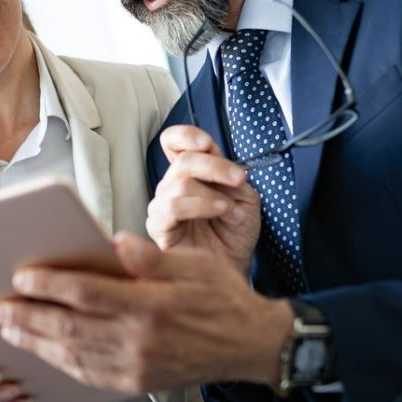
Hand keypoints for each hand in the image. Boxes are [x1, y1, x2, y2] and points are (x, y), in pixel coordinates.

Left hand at [0, 232, 293, 394]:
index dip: (49, 285)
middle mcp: (140, 340)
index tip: (21, 276)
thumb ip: (149, 257)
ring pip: (72, 355)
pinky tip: (44, 352)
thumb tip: (113, 243)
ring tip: (9, 330)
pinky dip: (60, 364)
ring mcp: (137, 367)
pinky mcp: (137, 383)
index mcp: (151, 305)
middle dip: (28, 317)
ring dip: (36, 343)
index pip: (86, 293)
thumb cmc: (221, 297)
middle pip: (69, 328)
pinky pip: (88, 375)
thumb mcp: (192, 264)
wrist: (250, 345)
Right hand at [147, 125, 259, 273]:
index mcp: (190, 173)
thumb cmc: (236, 232)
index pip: (173, 141)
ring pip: (180, 183)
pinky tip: (220, 212)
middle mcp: (172, 186)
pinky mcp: (159, 228)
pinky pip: (172, 208)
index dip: (186, 136)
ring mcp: (162, 206)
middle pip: (183, 160)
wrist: (236, 266)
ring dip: (213, 194)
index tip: (206, 143)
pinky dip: (201, 206)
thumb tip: (213, 154)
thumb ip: (228, 172)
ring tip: (233, 211)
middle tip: (238, 179)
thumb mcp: (242, 195)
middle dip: (215, 166)